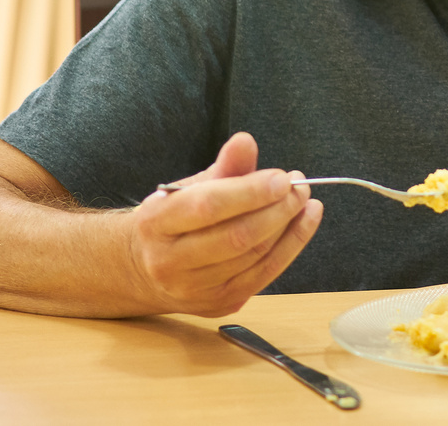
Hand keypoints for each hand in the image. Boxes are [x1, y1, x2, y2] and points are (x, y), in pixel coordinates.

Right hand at [124, 132, 321, 315]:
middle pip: (236, 237)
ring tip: (305, 202)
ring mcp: (193, 289)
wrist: (142, 270)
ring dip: (289, 228)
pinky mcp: (217, 304)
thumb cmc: (172, 220)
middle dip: (277, 210)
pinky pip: (263, 276)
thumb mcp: (186, 188)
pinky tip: (304, 223)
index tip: (283, 178)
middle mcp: (169, 262)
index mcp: (155, 223)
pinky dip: (290, 248)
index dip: (250, 191)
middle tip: (299, 188)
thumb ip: (221, 168)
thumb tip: (245, 142)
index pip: (208, 206)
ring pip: (253, 258)